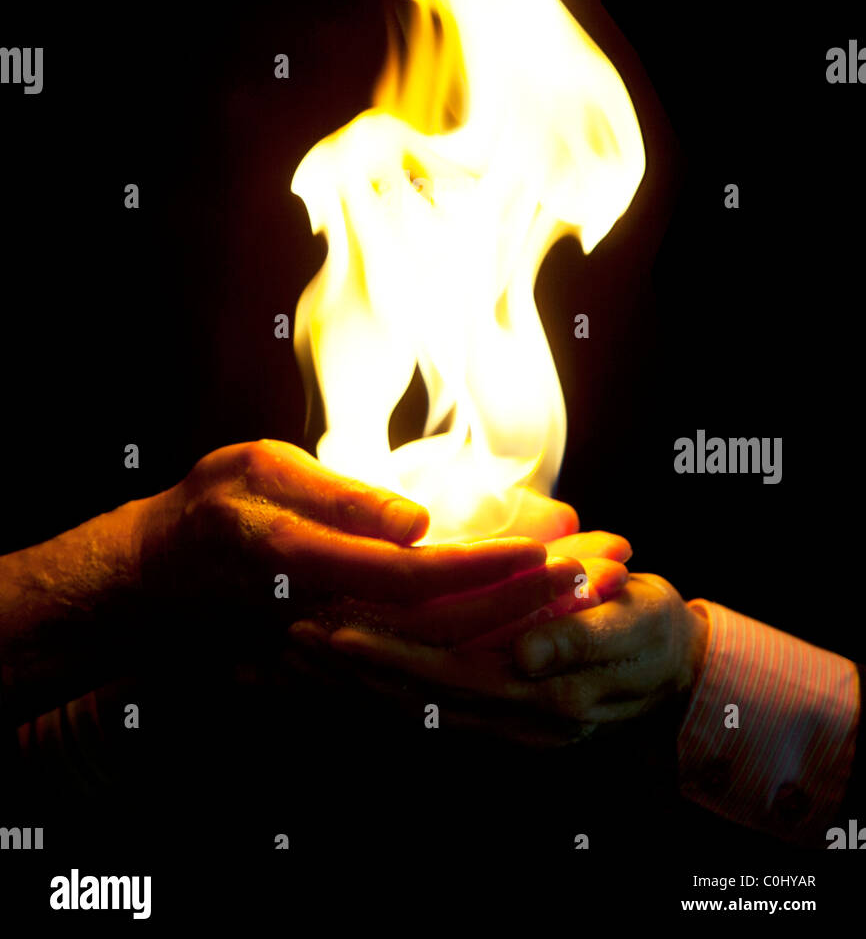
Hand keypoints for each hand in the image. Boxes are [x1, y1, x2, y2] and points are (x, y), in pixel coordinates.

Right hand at [138, 439, 571, 623]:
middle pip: (458, 624)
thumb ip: (339, 500)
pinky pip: (435, 663)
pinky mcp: (352, 666)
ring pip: (455, 651)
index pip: (419, 577)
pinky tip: (548, 621)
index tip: (554, 543)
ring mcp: (344, 655)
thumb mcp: (256, 473)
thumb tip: (418, 525)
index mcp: (310, 570)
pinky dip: (497, 641)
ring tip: (599, 588)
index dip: (492, 563)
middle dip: (539, 599)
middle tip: (610, 570)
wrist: (156, 587)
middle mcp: (335, 623)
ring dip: (533, 622)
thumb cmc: (207, 513)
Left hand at [297, 571, 707, 744]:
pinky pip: (420, 709)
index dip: (387, 656)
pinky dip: (371, 693)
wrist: (677, 664)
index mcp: (540, 695)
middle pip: (411, 701)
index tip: (333, 631)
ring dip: (345, 688)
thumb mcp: (632, 624)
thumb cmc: (653, 630)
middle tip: (287, 640)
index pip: (446, 677)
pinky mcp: (492, 714)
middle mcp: (510, 720)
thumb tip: (524, 655)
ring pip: (406, 710)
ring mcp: (498, 723)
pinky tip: (330, 677)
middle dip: (346, 673)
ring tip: (289, 659)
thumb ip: (578, 641)